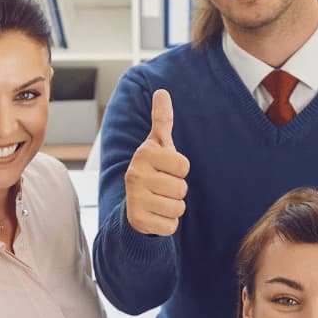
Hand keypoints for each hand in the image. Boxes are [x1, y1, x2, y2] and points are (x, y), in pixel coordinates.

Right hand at [124, 90, 189, 235]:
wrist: (133, 203)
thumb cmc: (152, 169)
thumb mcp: (158, 145)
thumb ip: (162, 119)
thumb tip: (162, 91)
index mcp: (144, 153)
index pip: (184, 165)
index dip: (180, 170)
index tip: (167, 169)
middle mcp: (135, 174)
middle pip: (182, 188)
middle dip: (177, 191)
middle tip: (162, 187)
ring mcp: (134, 198)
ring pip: (178, 208)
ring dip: (173, 207)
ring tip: (159, 200)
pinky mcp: (137, 220)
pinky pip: (170, 226)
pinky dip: (168, 224)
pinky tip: (156, 215)